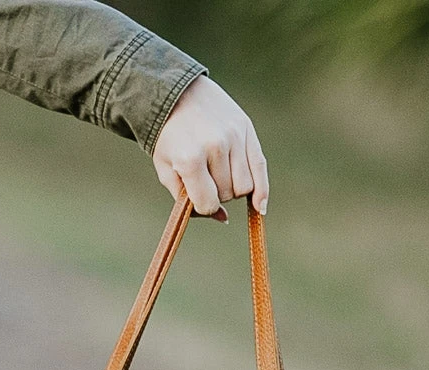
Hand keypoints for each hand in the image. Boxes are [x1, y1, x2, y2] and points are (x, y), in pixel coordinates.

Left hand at [152, 75, 268, 221]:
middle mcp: (215, 146)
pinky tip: (260, 206)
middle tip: (204, 176)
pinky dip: (261, 190)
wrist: (176, 93)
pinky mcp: (246, 127)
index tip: (197, 199)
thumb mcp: (166, 169)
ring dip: (234, 188)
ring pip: (245, 186)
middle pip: (227, 194)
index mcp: (190, 158)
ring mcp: (233, 136)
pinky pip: (260, 167)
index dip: (203, 206)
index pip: (207, 203)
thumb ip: (187, 199)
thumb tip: (223, 217)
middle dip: (216, 193)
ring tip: (219, 173)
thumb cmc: (169, 137)